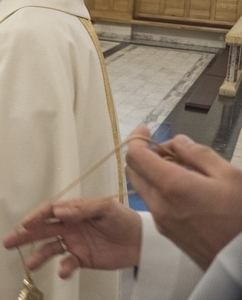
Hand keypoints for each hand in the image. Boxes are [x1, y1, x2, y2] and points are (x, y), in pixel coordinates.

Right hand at [2, 198, 140, 277]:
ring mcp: (74, 242)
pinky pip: (68, 263)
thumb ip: (82, 208)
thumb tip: (59, 211)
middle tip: (8, 241)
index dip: (36, 216)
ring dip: (39, 254)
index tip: (26, 223)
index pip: (49, 211)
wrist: (141, 242)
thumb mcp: (106, 207)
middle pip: (42, 229)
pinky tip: (64, 271)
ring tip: (30, 264)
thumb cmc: (123, 219)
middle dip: (24, 235)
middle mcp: (69, 226)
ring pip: (50, 248)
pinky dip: (64, 268)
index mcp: (72, 210)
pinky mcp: (82, 258)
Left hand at [126, 125, 241, 268]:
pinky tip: (180, 187)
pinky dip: (156, 188)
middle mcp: (159, 204)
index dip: (137, 138)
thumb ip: (198, 154)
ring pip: (140, 187)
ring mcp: (161, 220)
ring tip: (177, 166)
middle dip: (142, 154)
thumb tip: (177, 142)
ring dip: (149, 172)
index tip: (145, 129)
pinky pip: (151, 203)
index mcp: (172, 186)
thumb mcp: (230, 176)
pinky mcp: (167, 232)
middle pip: (132, 171)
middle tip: (164, 147)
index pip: (136, 156)